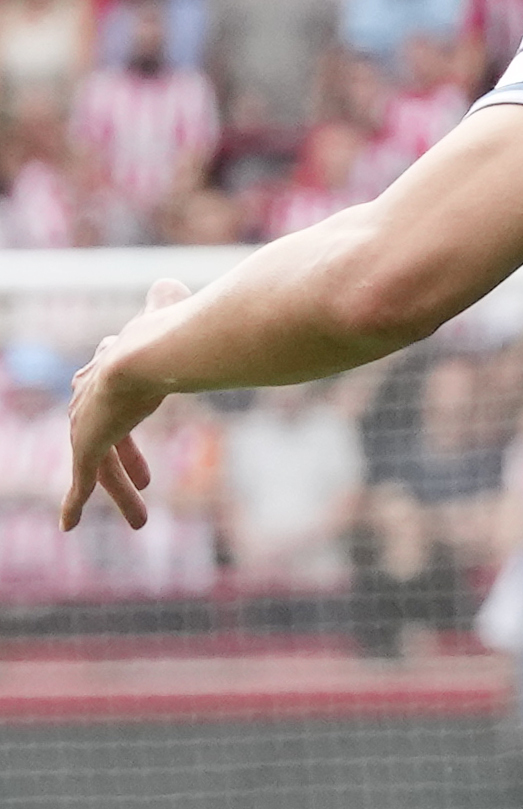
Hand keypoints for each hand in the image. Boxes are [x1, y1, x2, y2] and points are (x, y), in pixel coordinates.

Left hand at [60, 278, 191, 531]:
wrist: (149, 352)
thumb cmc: (168, 332)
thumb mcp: (168, 311)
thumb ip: (166, 301)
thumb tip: (169, 284)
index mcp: (107, 369)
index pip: (109, 395)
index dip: (127, 415)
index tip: (141, 422)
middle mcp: (90, 399)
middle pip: (107, 436)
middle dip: (127, 460)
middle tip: (144, 482)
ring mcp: (86, 424)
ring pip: (101, 466)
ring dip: (119, 495)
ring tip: (139, 521)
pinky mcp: (86, 447)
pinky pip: (80, 482)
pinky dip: (73, 504)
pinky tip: (68, 525)